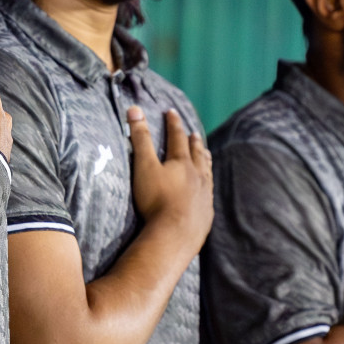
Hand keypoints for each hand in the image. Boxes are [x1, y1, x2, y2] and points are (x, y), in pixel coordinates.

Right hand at [129, 108, 212, 250]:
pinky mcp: (206, 214)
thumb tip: (134, 109)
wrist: (175, 234)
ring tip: (206, 155)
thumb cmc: (157, 199)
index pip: (177, 137)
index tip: (171, 112)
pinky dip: (207, 186)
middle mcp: (198, 176)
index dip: (173, 124)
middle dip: (193, 142)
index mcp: (182, 163)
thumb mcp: (144, 166)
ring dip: (205, 161)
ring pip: (206, 173)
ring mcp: (204, 195)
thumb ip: (140, 138)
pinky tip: (206, 190)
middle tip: (194, 134)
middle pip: (197, 154)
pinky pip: (208, 195)